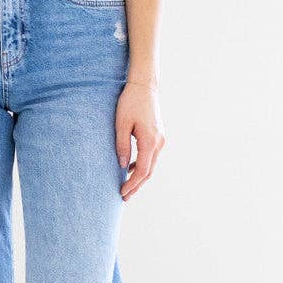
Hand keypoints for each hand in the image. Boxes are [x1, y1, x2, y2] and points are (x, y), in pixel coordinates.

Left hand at [115, 80, 165, 200]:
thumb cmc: (130, 102)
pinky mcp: (158, 135)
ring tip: (127, 187)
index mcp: (150, 140)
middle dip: (136, 185)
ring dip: (140, 177)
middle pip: (149, 171)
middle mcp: (159, 142)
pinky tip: (131, 169)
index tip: (123, 192)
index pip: (142, 170)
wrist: (144, 85)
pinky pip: (151, 155)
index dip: (132, 184)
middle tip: (124, 197)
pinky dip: (143, 165)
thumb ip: (122, 145)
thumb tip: (123, 165)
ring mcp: (161, 139)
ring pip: (151, 164)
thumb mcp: (121, 123)